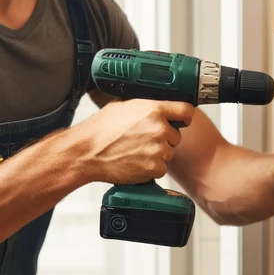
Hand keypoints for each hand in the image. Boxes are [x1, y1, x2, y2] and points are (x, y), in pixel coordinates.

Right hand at [79, 99, 193, 183]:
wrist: (87, 152)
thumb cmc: (100, 130)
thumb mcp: (121, 106)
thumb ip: (142, 105)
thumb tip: (150, 105)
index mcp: (154, 110)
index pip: (186, 110)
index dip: (184, 116)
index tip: (182, 120)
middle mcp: (159, 129)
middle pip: (176, 135)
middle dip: (164, 139)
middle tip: (144, 140)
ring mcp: (158, 150)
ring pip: (168, 153)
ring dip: (157, 154)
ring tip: (136, 152)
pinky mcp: (154, 168)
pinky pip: (161, 169)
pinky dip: (151, 168)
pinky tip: (136, 163)